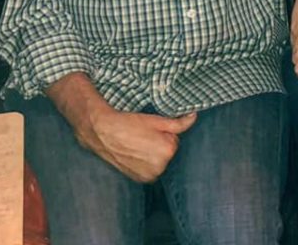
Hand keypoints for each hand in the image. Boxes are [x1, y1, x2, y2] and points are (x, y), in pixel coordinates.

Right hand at [80, 107, 196, 182]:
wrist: (104, 132)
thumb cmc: (130, 123)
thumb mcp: (156, 120)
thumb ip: (179, 122)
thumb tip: (194, 117)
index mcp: (168, 150)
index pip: (174, 140)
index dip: (163, 133)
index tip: (149, 130)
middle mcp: (161, 167)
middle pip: (167, 152)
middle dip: (158, 144)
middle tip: (142, 136)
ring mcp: (149, 175)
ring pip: (158, 161)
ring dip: (151, 154)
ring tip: (136, 144)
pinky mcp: (140, 179)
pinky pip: (150, 170)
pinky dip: (145, 163)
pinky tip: (134, 154)